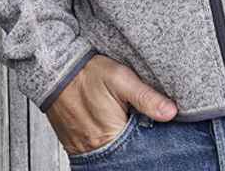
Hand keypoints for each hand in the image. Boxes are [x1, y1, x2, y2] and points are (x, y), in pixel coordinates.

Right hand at [45, 54, 177, 155]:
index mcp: (110, 136)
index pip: (139, 151)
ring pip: (113, 153)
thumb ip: (145, 97)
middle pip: (126, 156)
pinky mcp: (75, 144)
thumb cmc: (86, 73)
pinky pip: (98, 149)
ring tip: (127, 123)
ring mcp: (84, 149)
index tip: (159, 130)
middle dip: (138, 144)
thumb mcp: (120, 78)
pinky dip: (108, 141)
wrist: (54, 69)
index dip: (152, 142)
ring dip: (123, 142)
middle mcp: (96, 149)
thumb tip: (171, 112)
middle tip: (140, 122)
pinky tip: (113, 125)